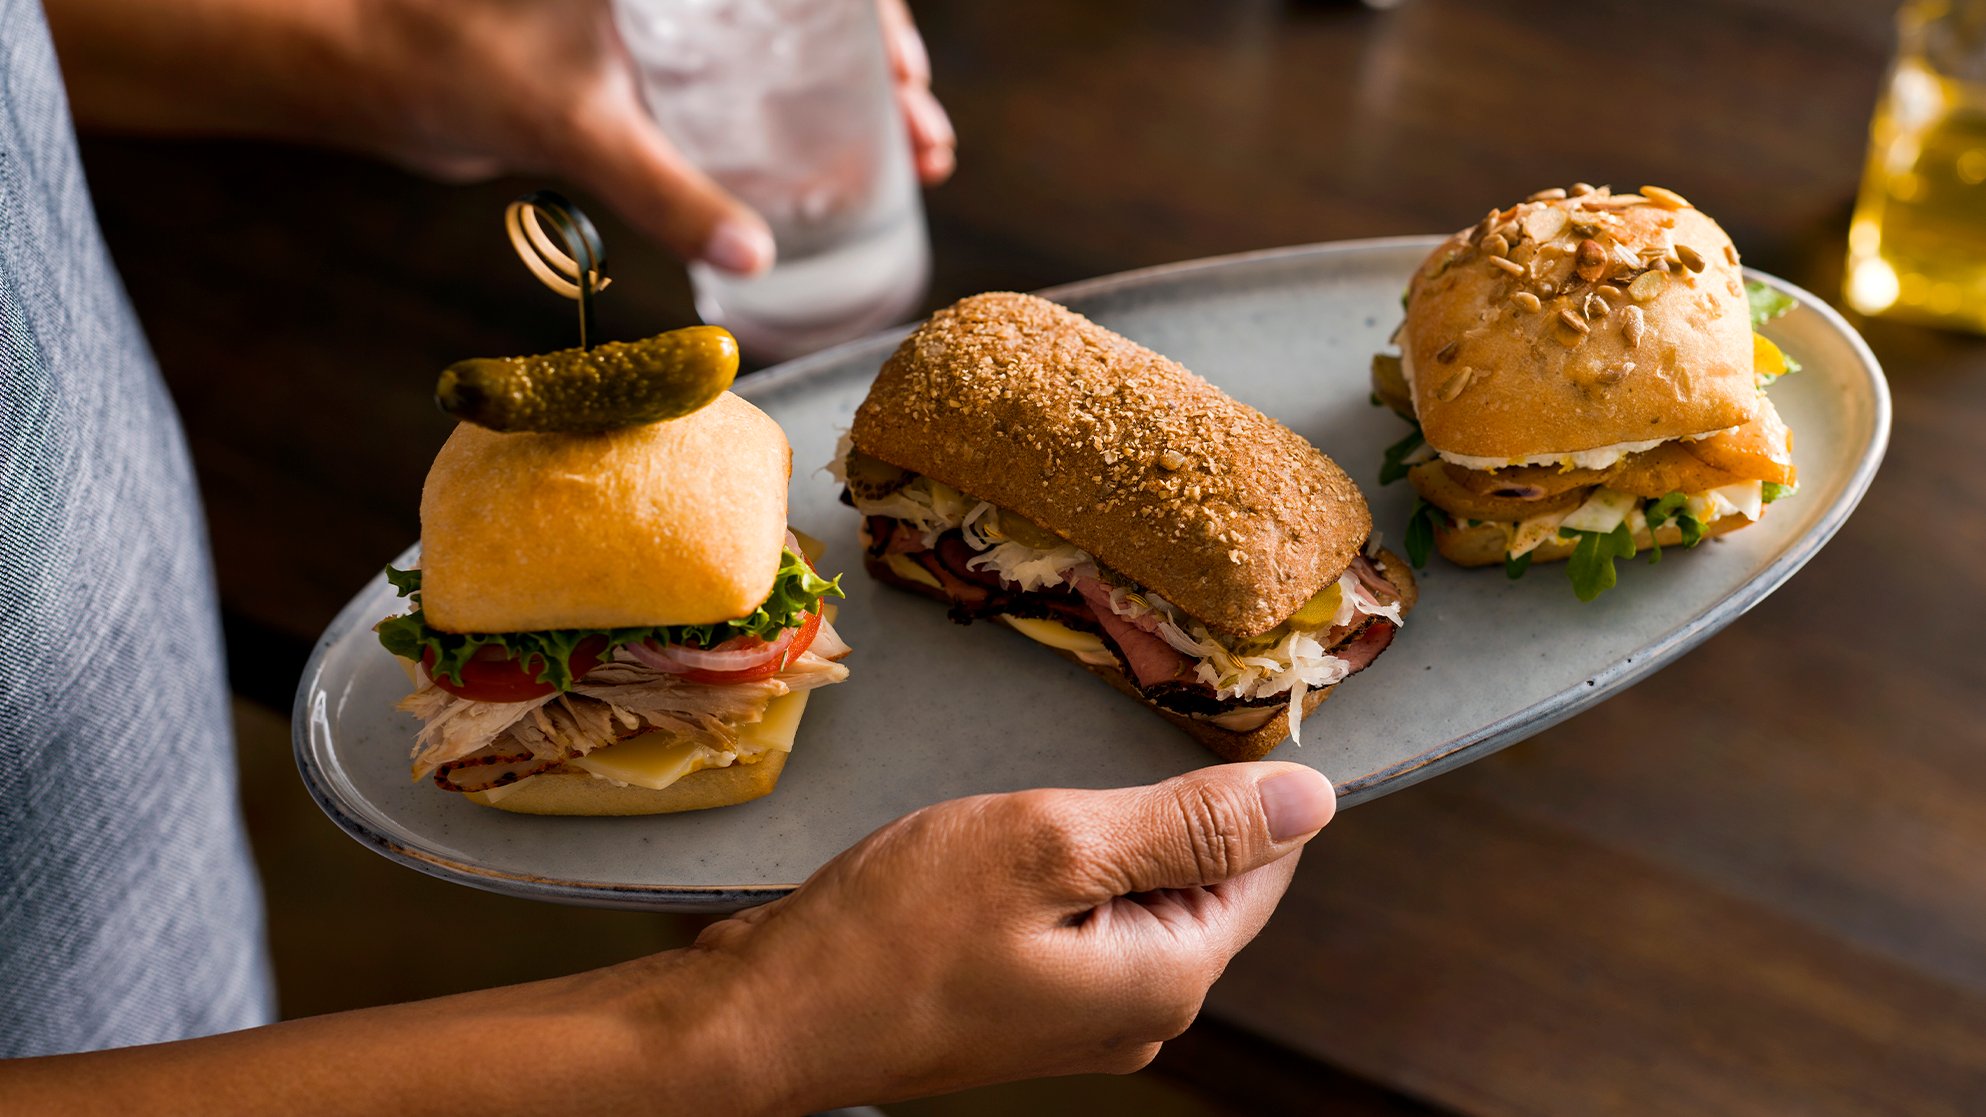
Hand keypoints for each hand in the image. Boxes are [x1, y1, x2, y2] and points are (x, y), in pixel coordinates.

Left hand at [48, 0, 955, 274]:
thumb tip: (753, 258)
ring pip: (787, 51)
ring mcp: (667, 22)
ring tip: (907, 159)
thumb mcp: (576, 127)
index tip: (906, 77)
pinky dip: (793, 124)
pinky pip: (743, 86)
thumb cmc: (453, 66)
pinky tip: (827, 178)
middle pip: (814, 12)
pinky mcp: (645, 63)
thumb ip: (664, 190)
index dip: (873, 21)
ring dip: (850, 103)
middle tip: (925, 139)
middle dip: (884, 69)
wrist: (367, 73)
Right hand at [691, 762, 1335, 1110]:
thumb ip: (1189, 824)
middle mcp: (1140, 1013)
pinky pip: (1078, 920)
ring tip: (1020, 812)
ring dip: (1098, 839)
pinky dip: (1056, 873)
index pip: (1265, 865)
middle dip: (1158, 812)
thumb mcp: (1055, 843)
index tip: (1188, 711)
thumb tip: (1312, 799)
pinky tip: (994, 854)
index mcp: (1168, 976)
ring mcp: (1080, 1018)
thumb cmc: (895, 930)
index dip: (1240, 781)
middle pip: (1202, 882)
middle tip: (1069, 764)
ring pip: (1134, 895)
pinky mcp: (1026, 1007)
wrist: (769, 1019)